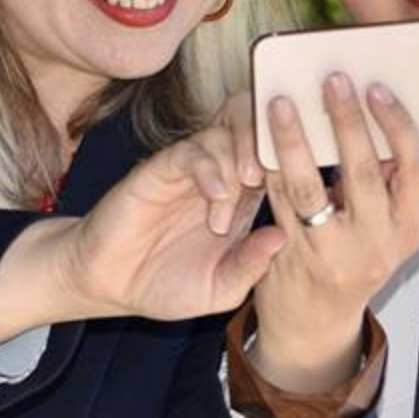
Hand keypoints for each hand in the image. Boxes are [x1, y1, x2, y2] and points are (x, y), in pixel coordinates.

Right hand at [65, 122, 286, 322]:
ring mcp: (191, 170)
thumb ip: (251, 266)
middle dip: (268, 143)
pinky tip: (213, 198)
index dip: (295, 163)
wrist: (111, 285)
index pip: (278, 161)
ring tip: (231, 203)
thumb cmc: (165, 286)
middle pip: (255, 128)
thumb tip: (284, 236)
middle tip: (266, 178)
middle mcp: (221, 177)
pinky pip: (191, 150)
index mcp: (243, 202)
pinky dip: (209, 168)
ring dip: (237, 162)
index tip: (307, 183)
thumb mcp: (220, 289)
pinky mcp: (160, 169)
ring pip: (226, 131)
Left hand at [251, 74, 418, 392]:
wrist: (314, 326)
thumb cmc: (349, 262)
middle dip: (348, 121)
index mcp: (407, 230)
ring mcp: (334, 255)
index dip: (398, 125)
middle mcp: (378, 245)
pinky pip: (278, 204)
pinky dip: (270, 169)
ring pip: (311, 187)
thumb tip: (373, 116)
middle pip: (366, 172)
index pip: (417, 169)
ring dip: (294, 141)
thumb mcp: (381, 230)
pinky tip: (259, 140)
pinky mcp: (293, 259)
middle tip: (332, 81)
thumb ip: (382, 186)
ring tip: (280, 104)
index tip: (378, 89)